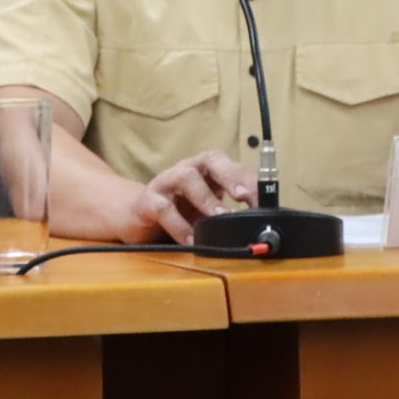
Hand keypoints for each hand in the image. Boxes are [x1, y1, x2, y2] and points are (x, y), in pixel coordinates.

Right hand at [121, 150, 256, 244]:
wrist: (135, 216)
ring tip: (220, 217)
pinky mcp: (147, 201)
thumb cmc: (178, 211)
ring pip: (186, 177)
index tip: (262, 200)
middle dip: (230, 174)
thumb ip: (230, 213)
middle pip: (211, 159)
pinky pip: (163, 208)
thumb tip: (261, 227)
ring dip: (206, 197)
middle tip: (244, 195)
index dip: (249, 179)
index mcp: (207, 170)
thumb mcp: (207, 210)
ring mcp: (166, 182)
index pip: (233, 165)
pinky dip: (179, 225)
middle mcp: (188, 169)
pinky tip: (191, 239)